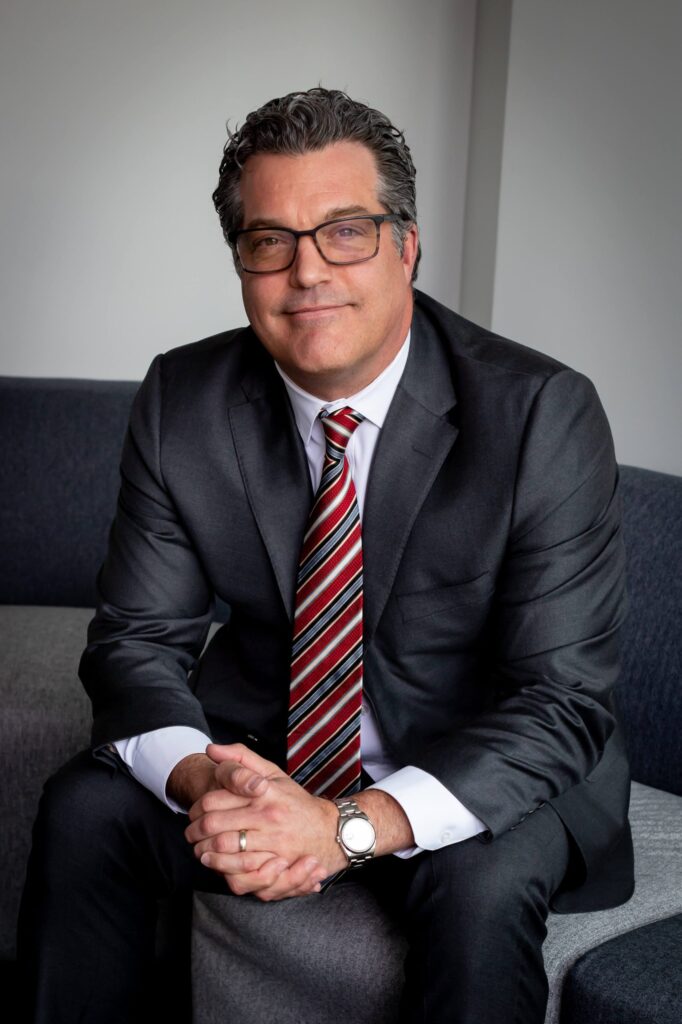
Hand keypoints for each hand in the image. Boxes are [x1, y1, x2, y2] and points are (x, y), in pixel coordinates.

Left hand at [185, 743, 345, 900]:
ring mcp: (273, 841)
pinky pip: (240, 870)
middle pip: (215, 824)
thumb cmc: (296, 802)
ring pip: (224, 847)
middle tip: (190, 833)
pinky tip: (215, 863)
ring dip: (203, 850)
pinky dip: (221, 868)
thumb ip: (242, 759)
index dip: (198, 807)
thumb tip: (210, 749)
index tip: (194, 812)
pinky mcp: (277, 864)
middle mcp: (268, 815)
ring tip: (198, 848)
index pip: (216, 798)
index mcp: (264, 790)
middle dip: (195, 830)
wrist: (329, 831)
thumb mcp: (273, 773)